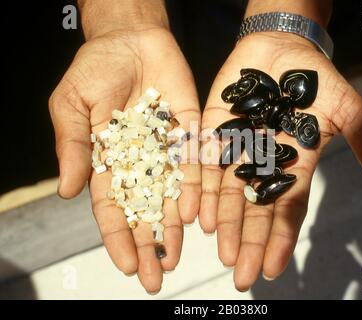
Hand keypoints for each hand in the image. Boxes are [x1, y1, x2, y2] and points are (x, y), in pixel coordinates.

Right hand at [49, 26, 200, 292]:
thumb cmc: (94, 69)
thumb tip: (70, 193)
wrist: (130, 39)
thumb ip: (73, 148)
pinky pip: (193, 164)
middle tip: (155, 277)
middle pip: (145, 210)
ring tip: (176, 256)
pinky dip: (193, 189)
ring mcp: (166, 149)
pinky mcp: (189, 131)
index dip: (118, 237)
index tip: (126, 265)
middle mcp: (140, 162)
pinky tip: (193, 215)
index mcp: (109, 160)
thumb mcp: (71, 106)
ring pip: (171, 195)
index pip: (112, 207)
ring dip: (173, 227)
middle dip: (148, 243)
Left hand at [200, 32, 361, 290]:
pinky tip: (197, 215)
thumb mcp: (347, 110)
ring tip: (222, 252)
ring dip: (224, 224)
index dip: (280, 238)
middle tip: (242, 275)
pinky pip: (203, 164)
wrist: (281, 48)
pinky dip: (200, 189)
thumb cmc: (316, 79)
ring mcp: (235, 150)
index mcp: (293, 165)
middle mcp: (261, 165)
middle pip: (253, 210)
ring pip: (226, 194)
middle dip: (249, 242)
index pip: (287, 208)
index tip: (272, 268)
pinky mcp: (212, 132)